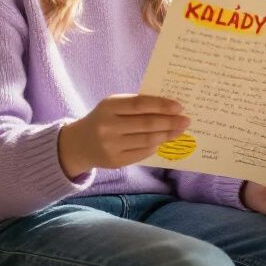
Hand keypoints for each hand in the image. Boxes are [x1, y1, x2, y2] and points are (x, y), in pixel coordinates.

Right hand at [58, 95, 188, 177]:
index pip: (140, 104)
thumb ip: (137, 105)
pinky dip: (155, 146)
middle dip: (170, 122)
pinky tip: (162, 141)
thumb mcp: (114, 106)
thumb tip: (170, 108)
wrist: (79, 143)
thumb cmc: (104, 119)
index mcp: (109, 106)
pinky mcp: (115, 161)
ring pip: (147, 140)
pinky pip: (142, 153)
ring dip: (167, 135)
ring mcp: (111, 146)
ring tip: (179, 131)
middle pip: (147, 124)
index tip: (179, 107)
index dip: (161, 105)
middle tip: (186, 120)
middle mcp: (108, 126)